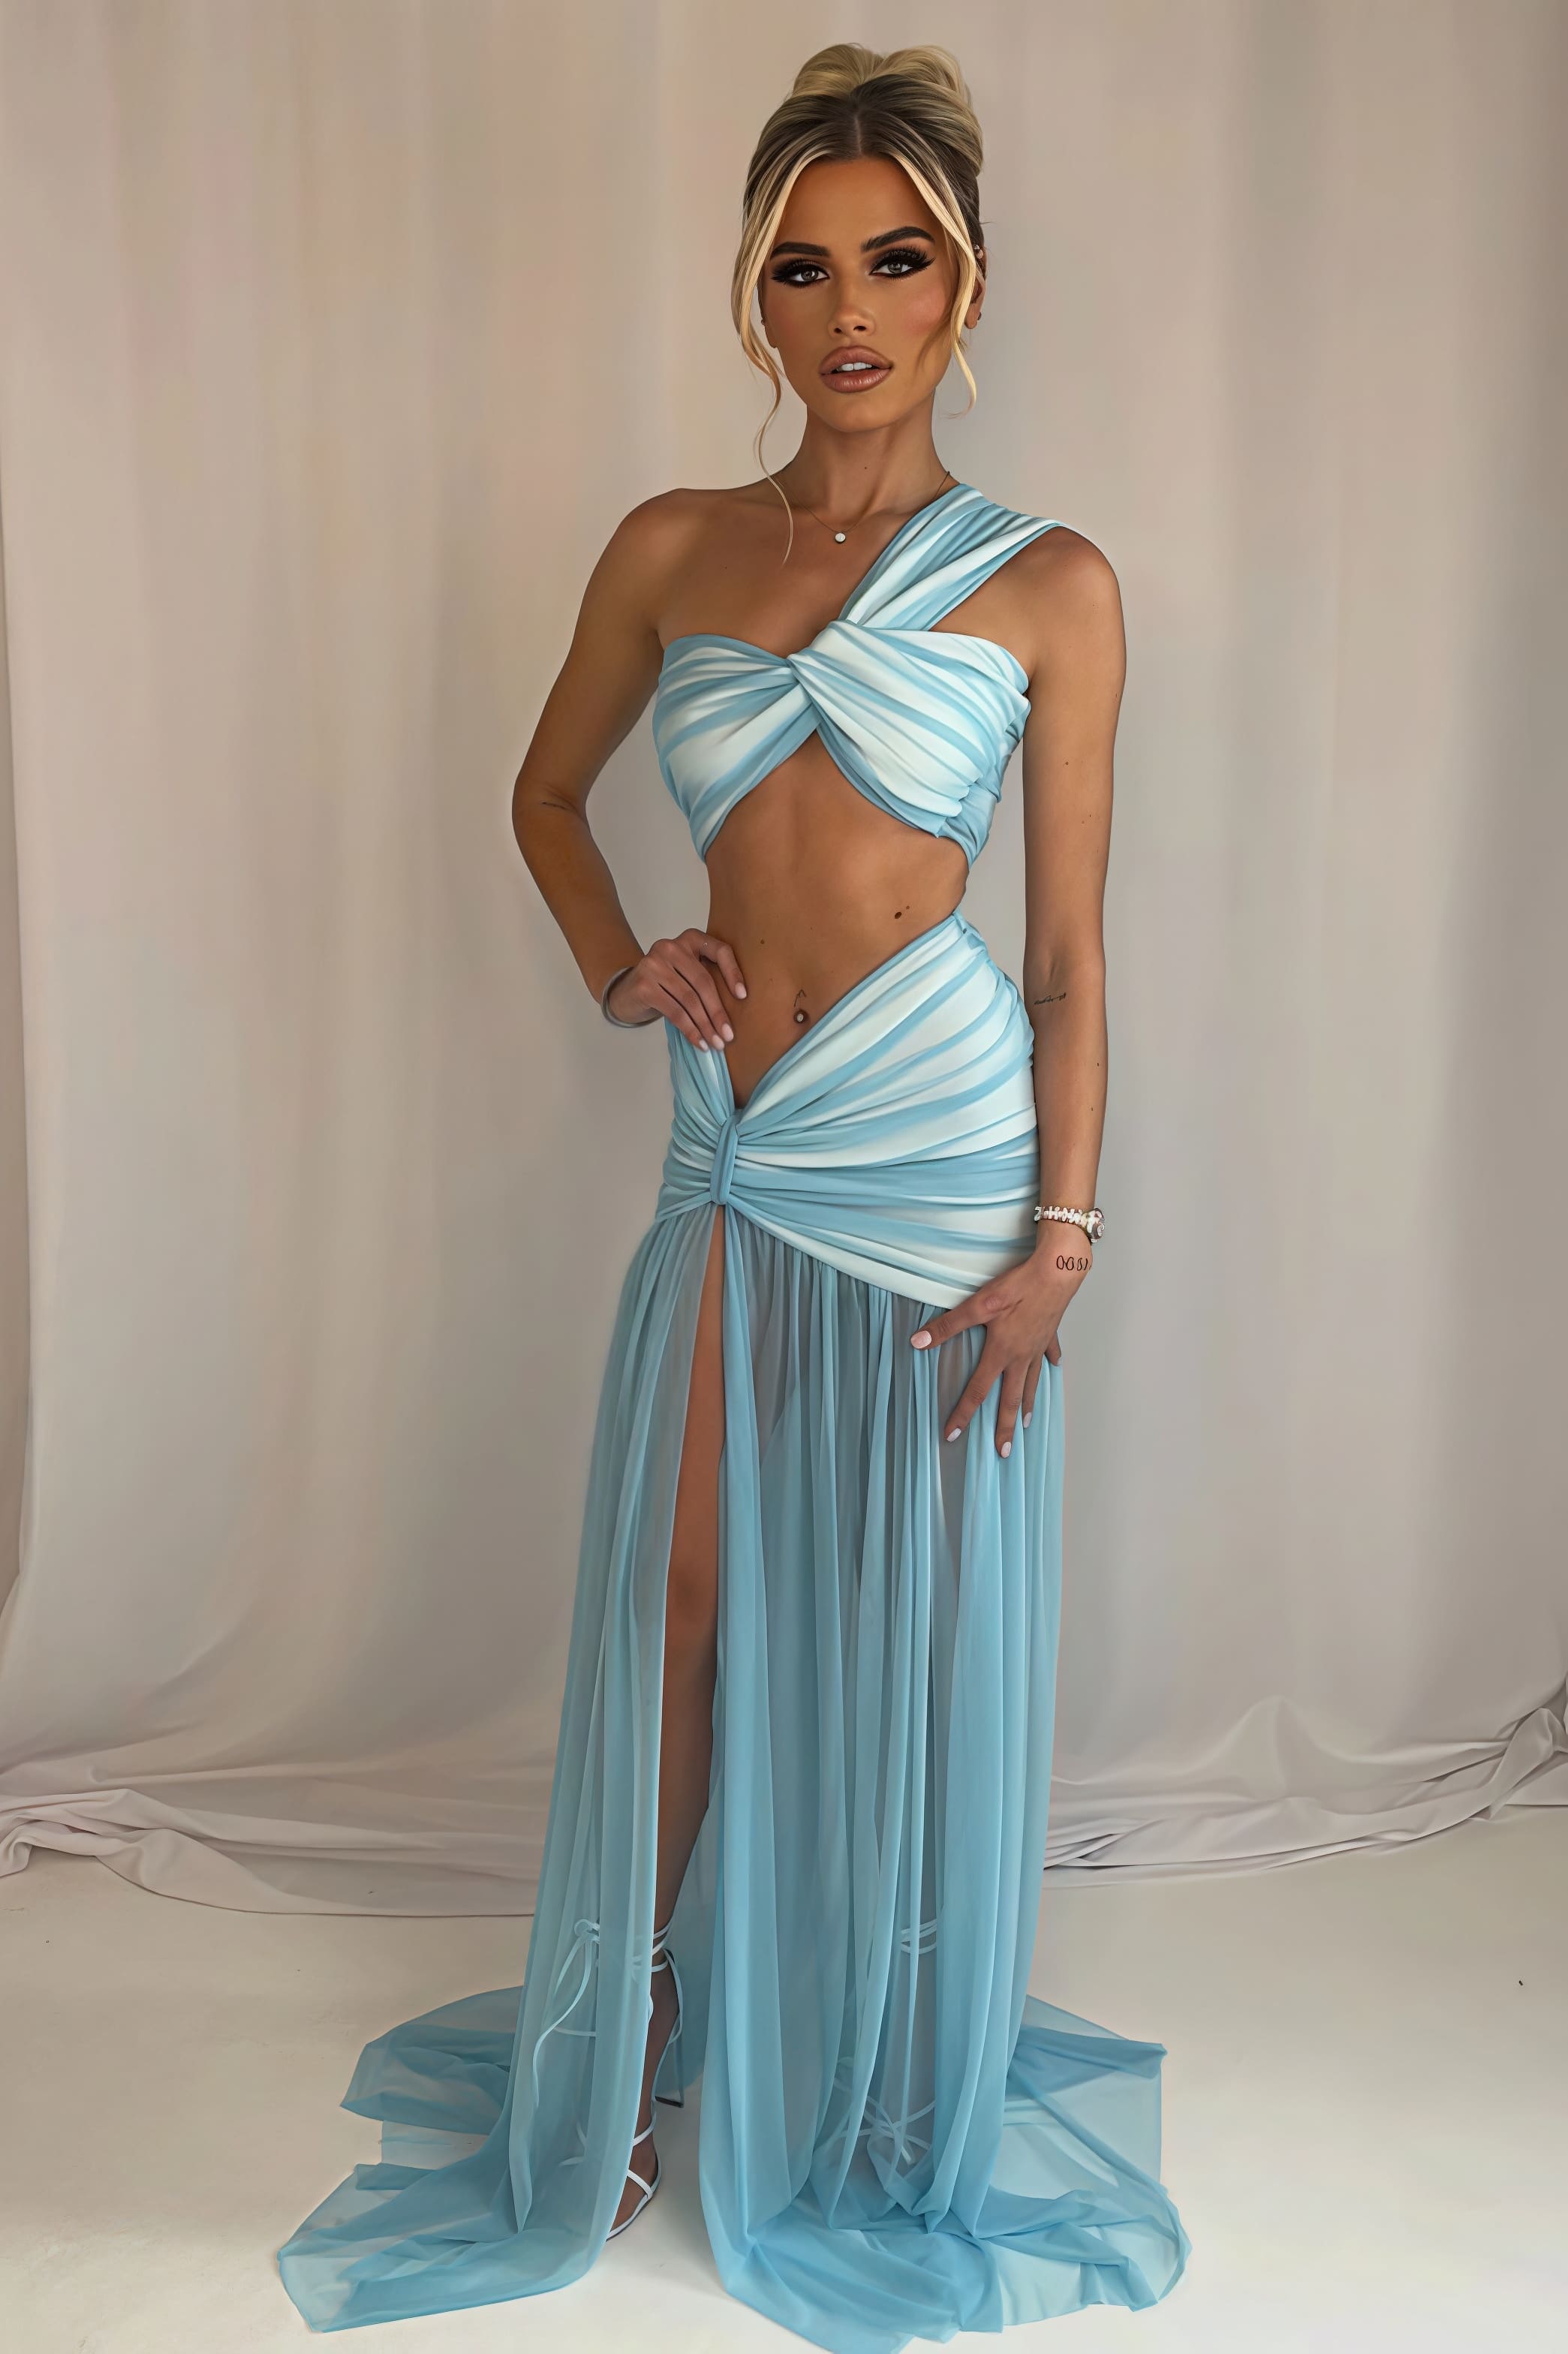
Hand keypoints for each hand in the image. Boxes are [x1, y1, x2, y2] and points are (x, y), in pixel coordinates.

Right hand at [606, 929, 745, 1050]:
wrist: (626, 992)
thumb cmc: (666, 984)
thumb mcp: (687, 973)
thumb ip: (705, 977)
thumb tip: (735, 1009)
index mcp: (689, 939)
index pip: (719, 950)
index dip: (733, 973)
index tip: (743, 997)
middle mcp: (671, 947)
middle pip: (703, 982)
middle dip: (718, 1012)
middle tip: (728, 1035)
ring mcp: (654, 964)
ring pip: (689, 1000)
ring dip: (705, 1026)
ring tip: (715, 1043)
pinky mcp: (644, 985)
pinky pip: (675, 1012)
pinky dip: (690, 1030)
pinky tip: (699, 1042)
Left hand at [909, 1235, 1091, 1457]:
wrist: (1058, 1270)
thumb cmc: (1019, 1286)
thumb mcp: (978, 1304)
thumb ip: (948, 1326)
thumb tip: (918, 1342)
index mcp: (1001, 1353)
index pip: (977, 1391)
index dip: (963, 1414)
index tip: (952, 1436)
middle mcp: (1022, 1356)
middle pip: (1011, 1399)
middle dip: (1005, 1428)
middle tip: (1004, 1452)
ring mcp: (1039, 1347)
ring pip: (1032, 1382)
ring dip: (1028, 1404)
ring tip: (1026, 1423)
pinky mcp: (1050, 1332)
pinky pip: (1049, 1354)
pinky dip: (1050, 1363)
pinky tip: (1053, 1368)